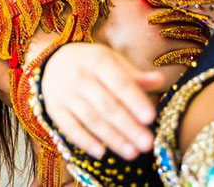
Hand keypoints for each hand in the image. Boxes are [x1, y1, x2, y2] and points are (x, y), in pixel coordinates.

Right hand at [40, 42, 162, 159]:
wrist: (53, 62)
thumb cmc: (92, 64)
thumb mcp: (112, 61)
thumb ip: (134, 74)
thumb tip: (159, 80)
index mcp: (98, 61)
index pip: (119, 82)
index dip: (134, 100)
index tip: (151, 118)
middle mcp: (79, 76)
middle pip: (106, 105)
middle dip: (128, 126)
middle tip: (147, 144)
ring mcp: (65, 94)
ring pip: (91, 119)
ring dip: (112, 138)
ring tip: (132, 153)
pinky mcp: (54, 109)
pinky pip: (70, 127)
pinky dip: (85, 141)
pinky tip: (101, 152)